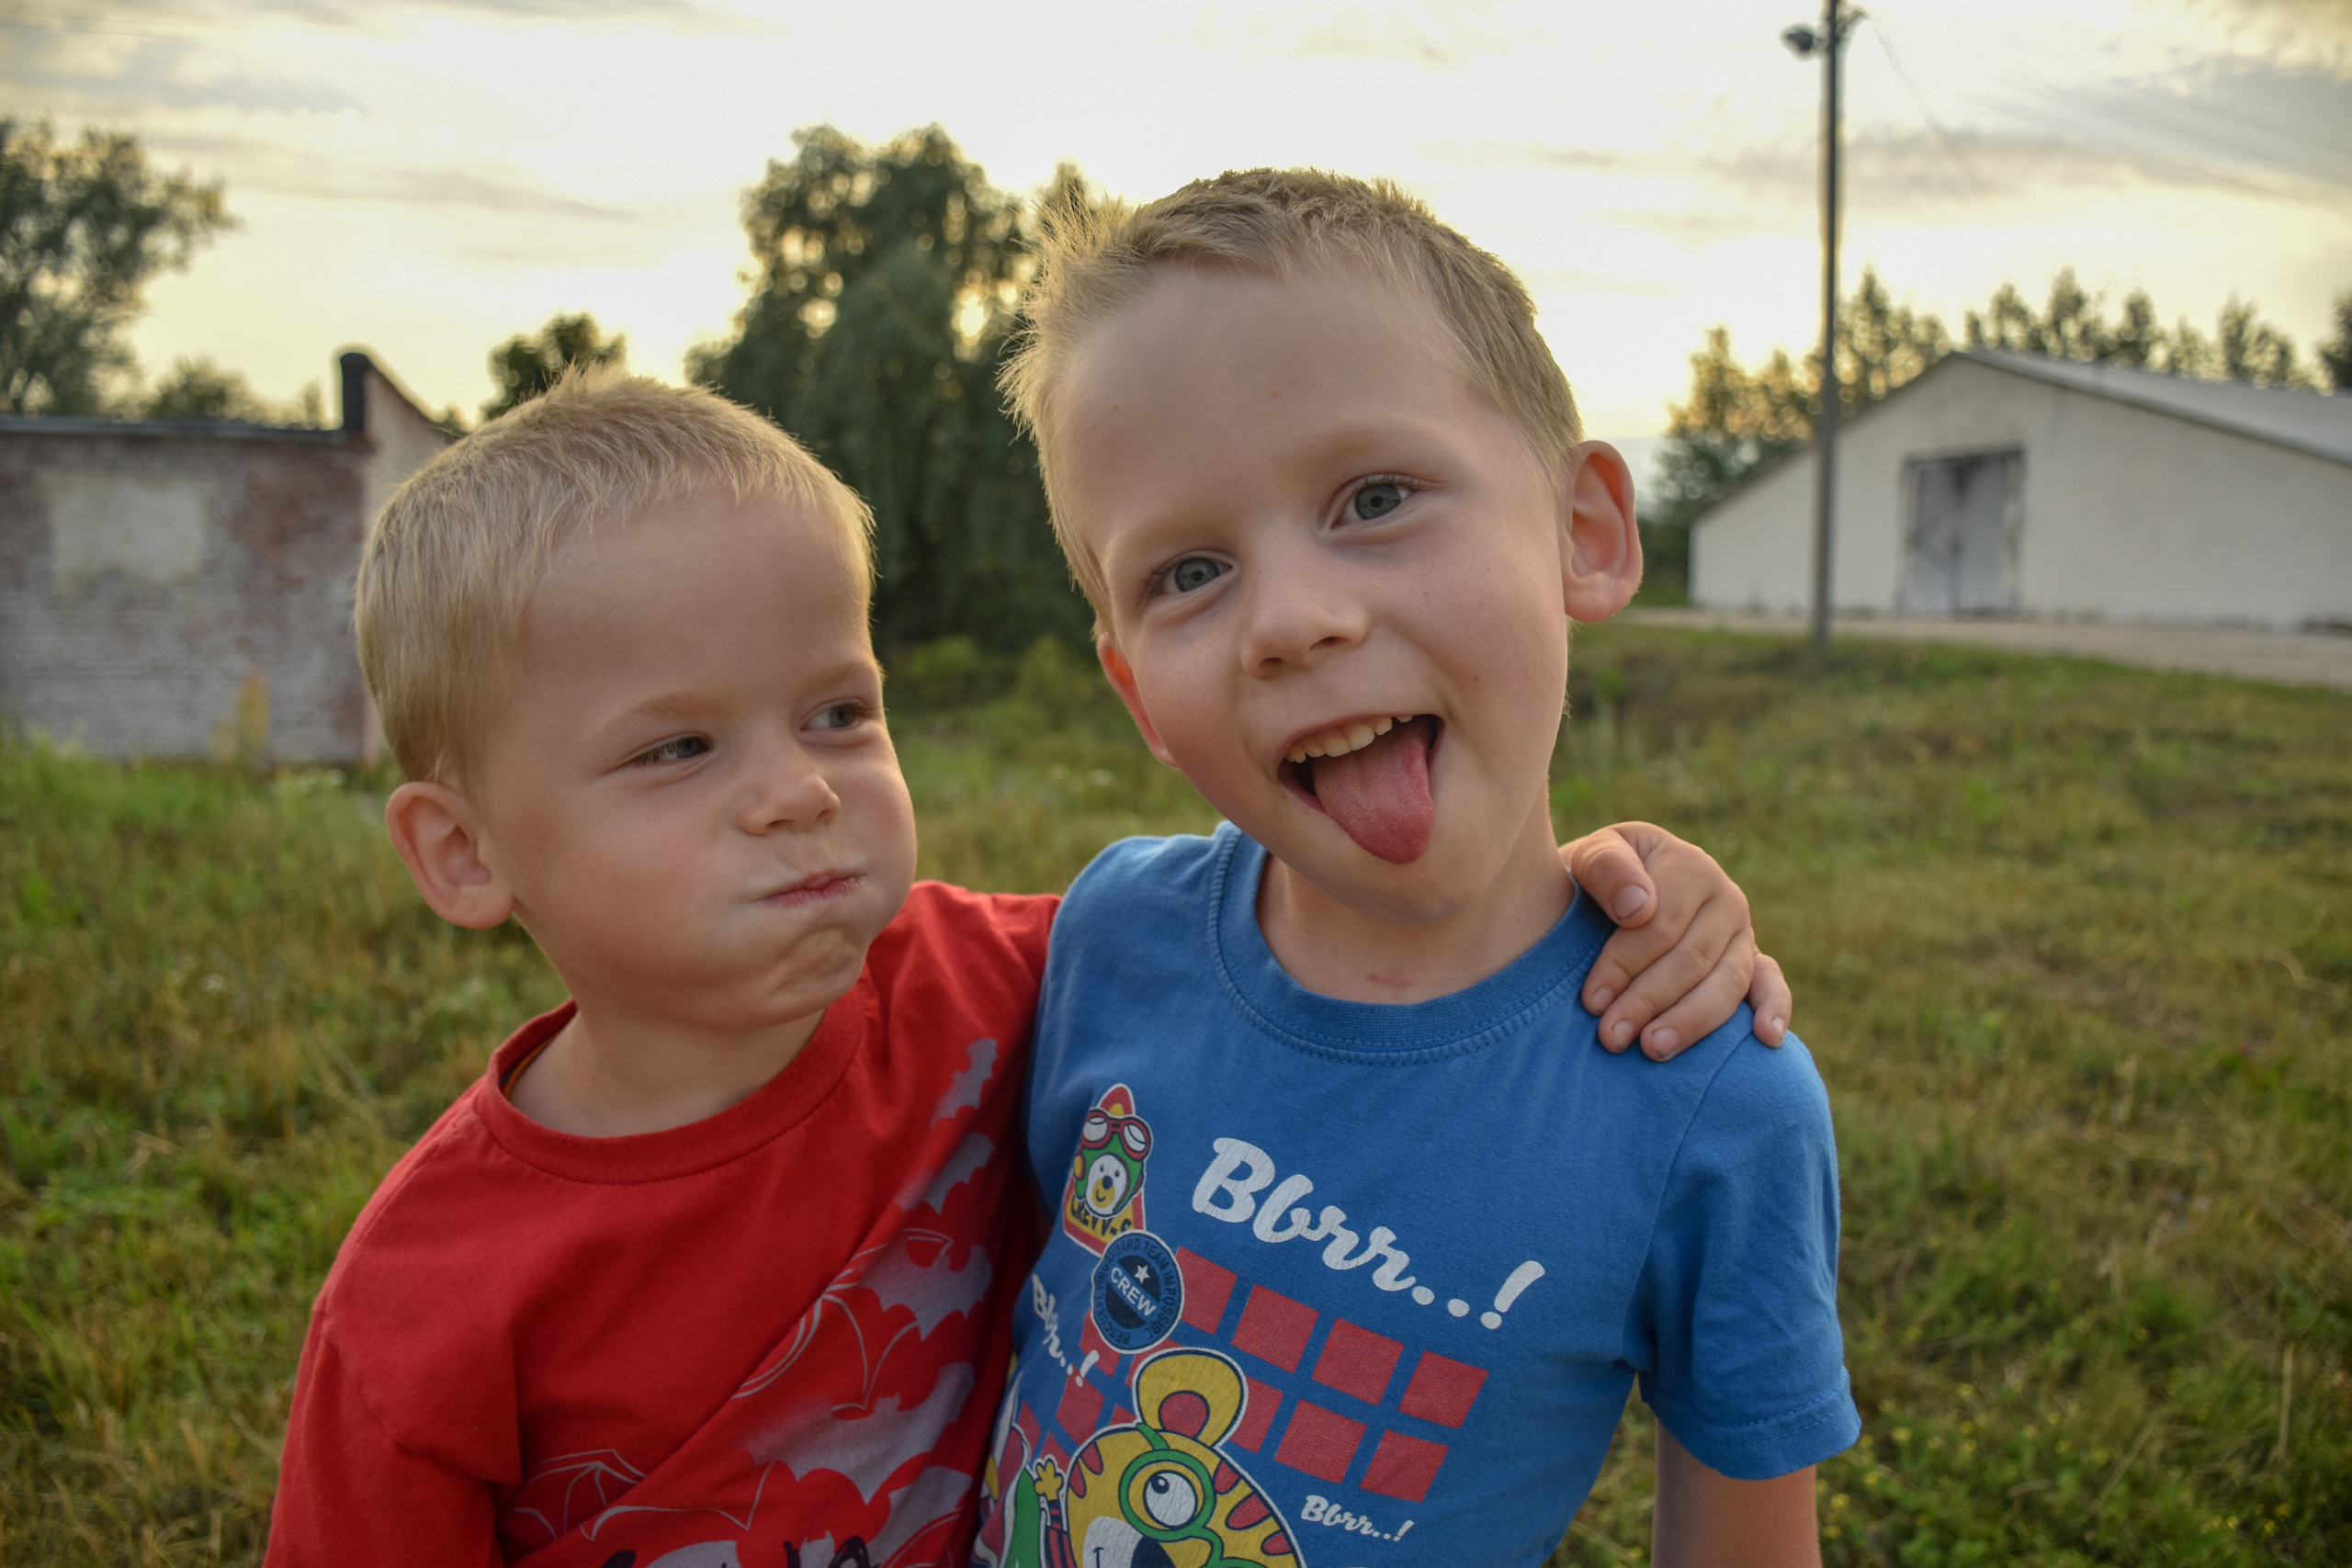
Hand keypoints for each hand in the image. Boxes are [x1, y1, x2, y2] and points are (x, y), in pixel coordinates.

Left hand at [1559, 822, 1791, 1059]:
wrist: (1610, 890)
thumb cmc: (1597, 878)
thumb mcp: (1591, 856)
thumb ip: (1607, 868)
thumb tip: (1637, 907)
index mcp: (1689, 868)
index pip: (1660, 925)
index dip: (1625, 964)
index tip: (1592, 1000)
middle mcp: (1725, 899)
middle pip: (1691, 959)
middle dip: (1648, 1001)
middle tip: (1612, 1037)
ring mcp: (1742, 933)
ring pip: (1726, 982)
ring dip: (1691, 1021)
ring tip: (1654, 1048)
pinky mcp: (1753, 963)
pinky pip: (1769, 984)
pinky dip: (1774, 1009)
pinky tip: (1767, 1038)